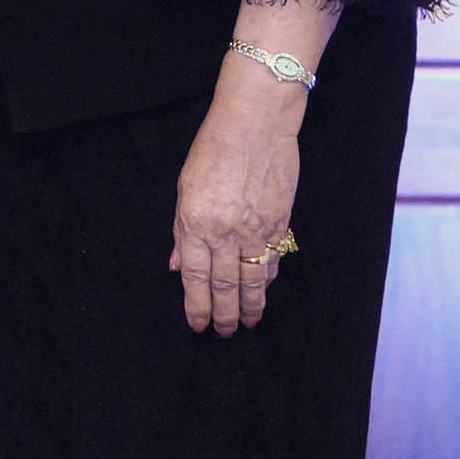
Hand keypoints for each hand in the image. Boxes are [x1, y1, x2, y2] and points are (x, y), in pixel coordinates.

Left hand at [172, 64, 305, 332]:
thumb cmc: (213, 150)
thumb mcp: (185, 188)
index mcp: (197, 223)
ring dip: (251, 305)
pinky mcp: (281, 223)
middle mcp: (227, 232)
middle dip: (224, 313)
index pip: (195, 276)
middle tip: (225, 333)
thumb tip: (178, 264)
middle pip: (225, 284)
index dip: (195, 304)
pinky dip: (268, 278)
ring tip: (248, 323)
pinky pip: (274, 259)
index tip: (197, 324)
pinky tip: (264, 289)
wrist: (256, 125)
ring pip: (254, 279)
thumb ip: (182, 230)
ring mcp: (258, 230)